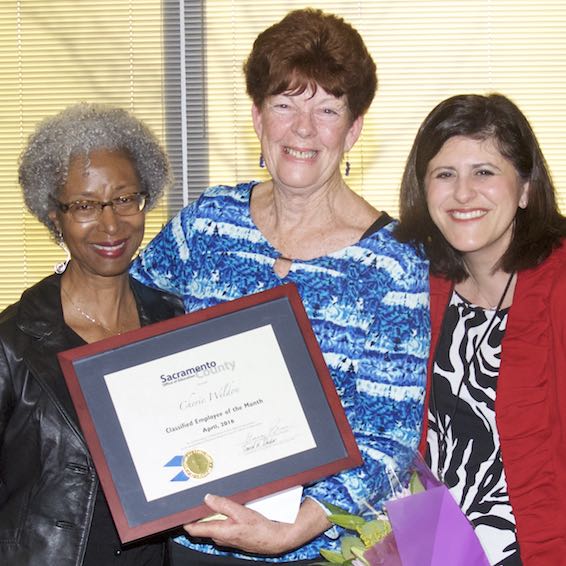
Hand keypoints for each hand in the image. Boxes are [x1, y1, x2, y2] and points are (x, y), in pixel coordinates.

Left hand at [183, 494, 329, 555]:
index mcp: (220, 532)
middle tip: (200, 497)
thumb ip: (223, 505)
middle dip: (202, 512)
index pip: (195, 529)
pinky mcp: (234, 536)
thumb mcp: (241, 512)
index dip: (186, 520)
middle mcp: (221, 537)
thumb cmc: (260, 528)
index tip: (180, 510)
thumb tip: (208, 498)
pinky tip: (230, 509)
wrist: (275, 539)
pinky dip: (223, 517)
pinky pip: (223, 525)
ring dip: (214, 514)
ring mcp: (227, 538)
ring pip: (215, 524)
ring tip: (215, 499)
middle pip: (205, 524)